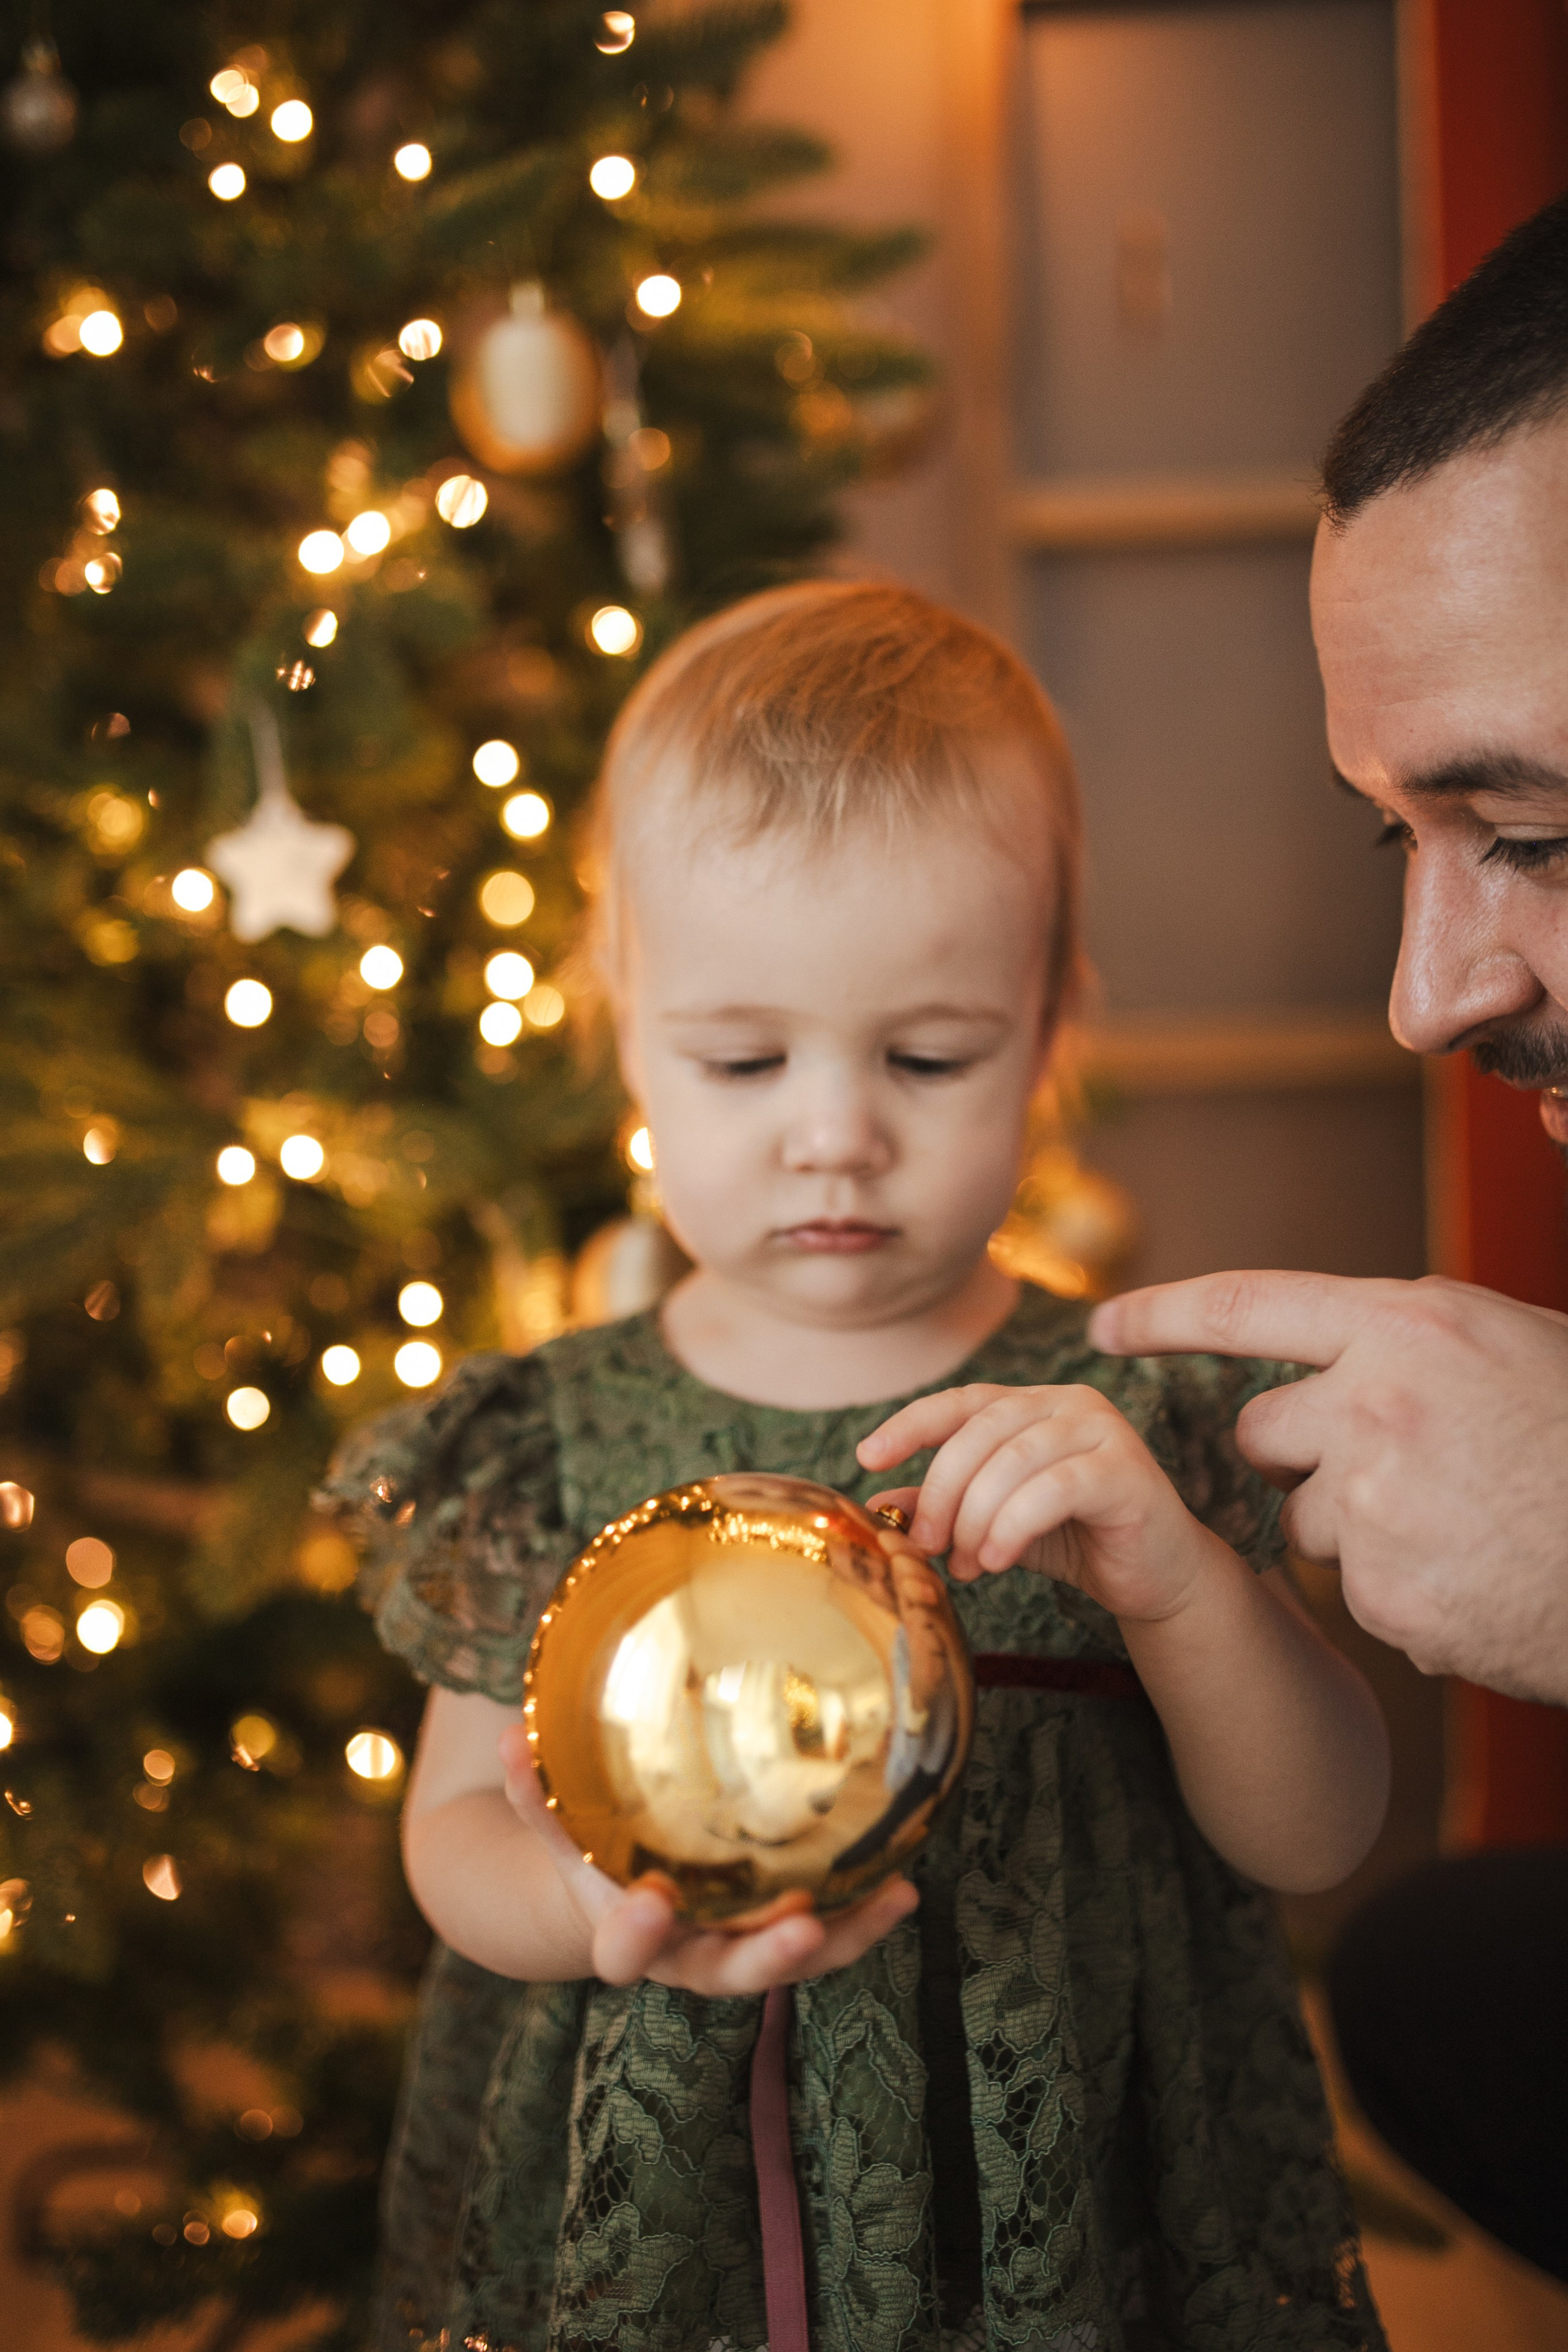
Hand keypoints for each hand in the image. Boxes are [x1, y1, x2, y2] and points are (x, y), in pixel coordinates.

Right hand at [497, 1723, 917, 1993]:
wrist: (612, 1903)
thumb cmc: (586, 1855)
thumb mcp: (554, 1826)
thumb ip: (532, 1792)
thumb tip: (513, 1732)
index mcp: (624, 1933)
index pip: (623, 1948)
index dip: (636, 1933)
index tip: (648, 1903)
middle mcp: (688, 1955)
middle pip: (730, 1972)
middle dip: (767, 1955)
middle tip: (802, 1931)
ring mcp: (736, 1949)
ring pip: (792, 1959)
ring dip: (842, 1937)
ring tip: (890, 1902)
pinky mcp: (777, 1934)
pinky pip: (826, 1934)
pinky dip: (863, 1914)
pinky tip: (905, 1886)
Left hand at [857, 1381, 1216, 1624]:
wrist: (1156, 1578)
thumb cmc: (1075, 1541)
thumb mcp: (995, 1522)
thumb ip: (944, 1507)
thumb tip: (877, 1505)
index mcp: (1034, 1404)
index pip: (962, 1401)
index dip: (911, 1424)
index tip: (868, 1457)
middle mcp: (1069, 1403)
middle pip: (981, 1431)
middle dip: (943, 1490)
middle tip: (926, 1544)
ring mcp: (1103, 1431)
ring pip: (1014, 1460)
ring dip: (976, 1517)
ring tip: (967, 1565)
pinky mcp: (1127, 1471)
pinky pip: (1054, 1488)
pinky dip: (1013, 1524)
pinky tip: (997, 1559)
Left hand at [1088, 1271, 1567, 1700]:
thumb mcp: (1511, 1348)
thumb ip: (1409, 1346)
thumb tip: (1337, 1355)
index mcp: (1409, 1326)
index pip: (1248, 1306)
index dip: (1164, 1313)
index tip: (1102, 1322)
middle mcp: (1375, 1403)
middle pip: (1263, 1433)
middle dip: (1303, 1456)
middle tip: (1398, 1471)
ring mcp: (1374, 1500)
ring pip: (1304, 1518)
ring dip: (1356, 1529)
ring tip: (1461, 1527)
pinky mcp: (1383, 1589)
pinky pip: (1354, 1585)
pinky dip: (1401, 1588)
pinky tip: (1472, 1577)